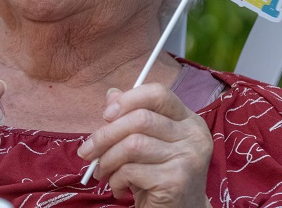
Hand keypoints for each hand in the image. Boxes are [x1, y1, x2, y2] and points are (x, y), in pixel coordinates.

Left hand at [77, 85, 212, 207]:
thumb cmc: (157, 177)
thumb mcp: (145, 144)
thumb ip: (131, 117)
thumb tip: (111, 94)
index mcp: (188, 121)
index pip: (158, 93)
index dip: (128, 99)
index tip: (106, 115)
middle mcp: (193, 136)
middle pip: (140, 118)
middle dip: (105, 135)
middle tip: (87, 152)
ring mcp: (188, 158)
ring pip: (133, 144)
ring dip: (107, 160)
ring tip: (103, 173)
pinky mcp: (176, 181)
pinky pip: (132, 170)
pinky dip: (116, 180)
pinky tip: (119, 189)